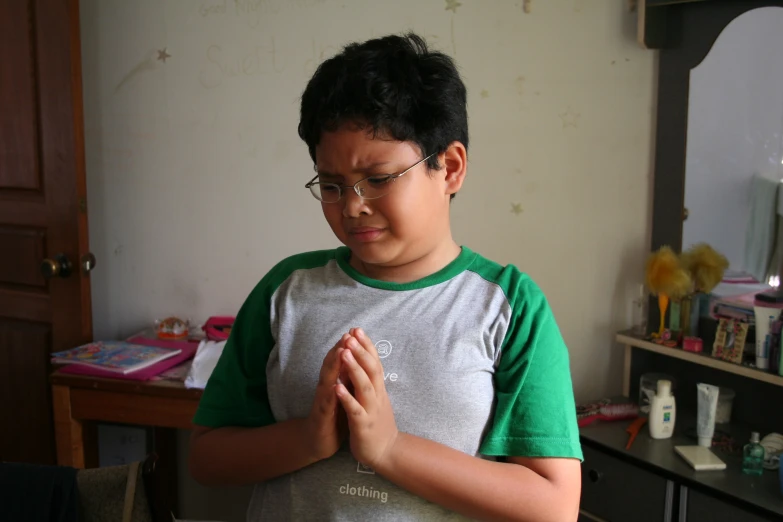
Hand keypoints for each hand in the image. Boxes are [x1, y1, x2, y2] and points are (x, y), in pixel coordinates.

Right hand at [305, 334, 349, 461]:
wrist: (319, 442)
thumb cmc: (334, 417)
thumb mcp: (343, 394)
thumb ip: (347, 378)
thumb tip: (356, 359)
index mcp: (336, 382)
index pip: (341, 360)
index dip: (349, 346)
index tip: (357, 331)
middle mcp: (327, 388)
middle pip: (333, 364)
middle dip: (340, 349)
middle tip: (348, 334)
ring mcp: (323, 401)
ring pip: (327, 380)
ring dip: (333, 365)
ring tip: (341, 351)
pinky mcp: (322, 416)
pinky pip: (326, 404)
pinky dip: (330, 394)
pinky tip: (334, 386)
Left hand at [335, 328, 399, 470]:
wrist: (386, 453)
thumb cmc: (378, 424)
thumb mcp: (376, 398)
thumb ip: (372, 381)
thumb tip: (367, 362)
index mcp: (378, 389)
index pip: (374, 362)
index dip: (367, 346)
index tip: (357, 329)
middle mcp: (377, 396)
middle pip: (371, 369)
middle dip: (361, 351)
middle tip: (352, 334)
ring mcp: (371, 410)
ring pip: (364, 386)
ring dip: (354, 369)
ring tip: (345, 353)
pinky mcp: (363, 425)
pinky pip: (355, 410)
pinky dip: (347, 398)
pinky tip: (337, 388)